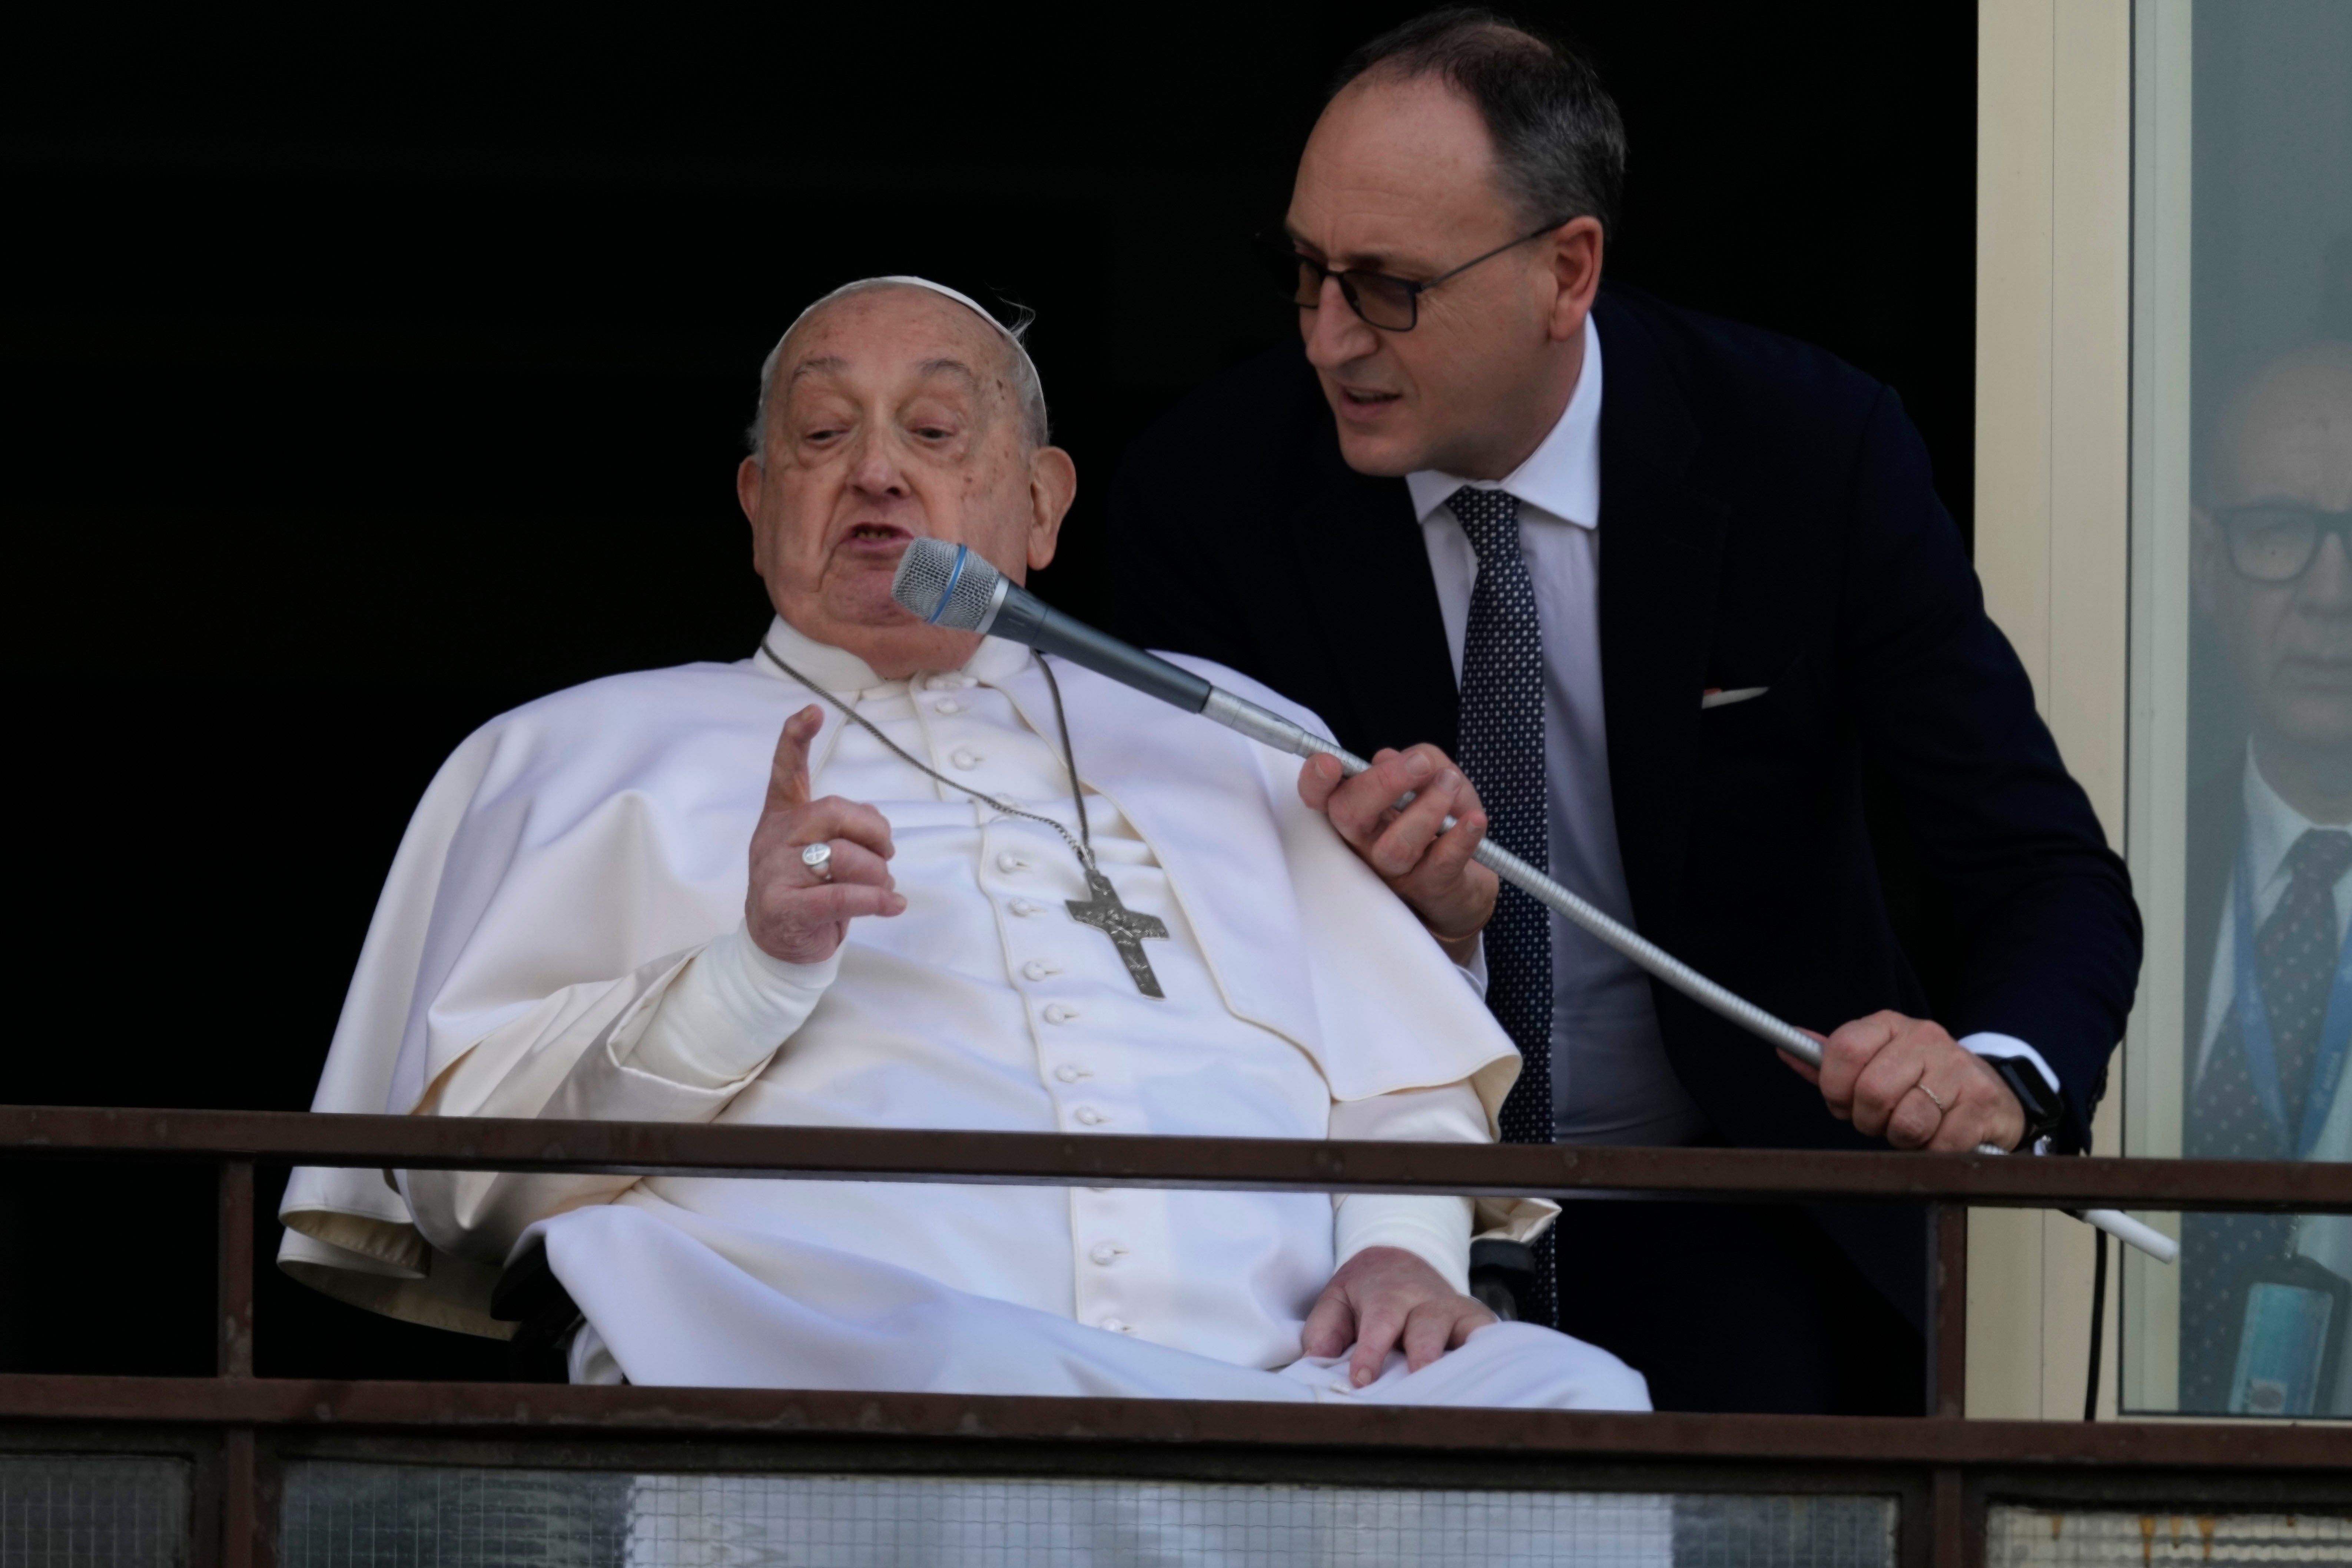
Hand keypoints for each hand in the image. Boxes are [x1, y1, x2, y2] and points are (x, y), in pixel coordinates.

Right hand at [744, 705, 905, 964]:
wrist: (778, 947)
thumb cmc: (809, 891)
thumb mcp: (821, 851)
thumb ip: (843, 826)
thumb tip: (877, 825)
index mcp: (781, 818)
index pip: (785, 772)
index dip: (795, 739)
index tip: (812, 711)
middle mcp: (773, 839)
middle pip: (833, 812)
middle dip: (873, 831)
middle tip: (888, 852)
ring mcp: (774, 874)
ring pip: (843, 857)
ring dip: (877, 874)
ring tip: (881, 888)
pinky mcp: (786, 908)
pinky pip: (843, 896)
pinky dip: (877, 900)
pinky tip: (894, 904)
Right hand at [1298, 746, 1496, 960]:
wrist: (1464, 886)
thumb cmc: (1442, 823)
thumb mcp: (1437, 780)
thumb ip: (1422, 759)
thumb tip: (1392, 757)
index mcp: (1357, 813)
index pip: (1321, 798)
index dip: (1315, 781)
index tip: (1329, 763)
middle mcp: (1365, 844)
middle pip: (1349, 816)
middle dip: (1382, 783)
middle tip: (1419, 764)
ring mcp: (1395, 871)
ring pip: (1396, 845)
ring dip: (1428, 807)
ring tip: (1451, 783)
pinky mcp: (1432, 887)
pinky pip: (1442, 862)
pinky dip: (1461, 837)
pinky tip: (1475, 819)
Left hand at [1300, 1245, 1496, 1387]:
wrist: (1399, 1259)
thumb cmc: (1364, 1291)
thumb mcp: (1336, 1299)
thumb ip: (1324, 1330)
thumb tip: (1316, 1361)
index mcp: (1387, 1295)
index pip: (1380, 1323)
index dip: (1372, 1352)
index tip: (1362, 1380)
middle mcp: (1424, 1302)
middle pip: (1426, 1329)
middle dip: (1422, 1357)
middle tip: (1417, 1386)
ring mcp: (1453, 1311)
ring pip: (1463, 1334)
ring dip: (1460, 1362)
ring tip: (1457, 1390)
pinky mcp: (1475, 1321)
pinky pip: (1487, 1337)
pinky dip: (1490, 1355)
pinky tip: (1489, 1376)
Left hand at [1780, 1010, 2027, 1151]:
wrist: (1990, 1094)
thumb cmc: (1919, 1081)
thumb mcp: (1875, 1062)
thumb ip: (1830, 1061)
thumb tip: (1785, 1047)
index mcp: (1890, 1025)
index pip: (1844, 1049)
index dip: (1834, 1087)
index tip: (1841, 1101)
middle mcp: (1925, 1039)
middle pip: (1872, 1091)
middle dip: (1868, 1119)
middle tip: (1880, 1120)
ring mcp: (1957, 1069)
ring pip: (1906, 1122)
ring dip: (1901, 1138)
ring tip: (1912, 1126)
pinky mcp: (1982, 1102)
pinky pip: (1940, 1144)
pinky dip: (1933, 1151)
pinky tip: (1941, 1134)